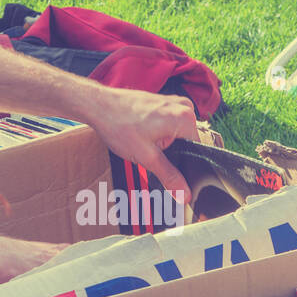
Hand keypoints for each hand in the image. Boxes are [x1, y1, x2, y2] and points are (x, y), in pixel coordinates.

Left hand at [84, 86, 199, 199]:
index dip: (186, 166)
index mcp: (186, 118)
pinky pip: (169, 125)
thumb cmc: (119, 126)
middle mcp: (184, 107)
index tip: (170, 171)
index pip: (198, 151)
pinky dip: (159, 135)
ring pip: (177, 135)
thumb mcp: (147, 157)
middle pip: (188, 142)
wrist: (98, 106)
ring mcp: (173, 103)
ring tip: (144, 144)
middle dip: (173, 154)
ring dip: (164, 145)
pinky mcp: (163, 103)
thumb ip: (169, 176)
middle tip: (151, 157)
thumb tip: (185, 194)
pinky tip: (144, 136)